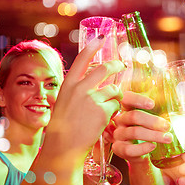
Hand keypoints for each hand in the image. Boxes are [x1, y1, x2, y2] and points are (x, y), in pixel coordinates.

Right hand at [46, 37, 125, 155]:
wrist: (64, 147)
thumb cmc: (63, 127)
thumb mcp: (63, 102)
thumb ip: (74, 90)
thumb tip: (86, 80)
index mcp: (68, 84)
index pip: (82, 59)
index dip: (93, 46)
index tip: (102, 38)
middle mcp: (80, 88)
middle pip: (105, 69)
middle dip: (117, 66)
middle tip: (122, 66)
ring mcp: (92, 99)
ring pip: (114, 90)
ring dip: (116, 97)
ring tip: (108, 107)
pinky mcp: (103, 111)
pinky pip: (116, 106)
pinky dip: (115, 111)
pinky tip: (106, 119)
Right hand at [112, 91, 171, 162]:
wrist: (141, 153)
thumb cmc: (148, 131)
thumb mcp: (152, 120)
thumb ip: (159, 112)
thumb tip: (175, 106)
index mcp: (127, 108)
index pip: (127, 98)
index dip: (138, 99)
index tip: (152, 104)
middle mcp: (120, 120)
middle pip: (134, 116)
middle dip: (153, 121)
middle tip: (167, 126)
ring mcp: (118, 134)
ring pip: (134, 132)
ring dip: (153, 135)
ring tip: (167, 138)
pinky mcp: (118, 149)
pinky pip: (129, 149)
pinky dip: (143, 148)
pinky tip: (153, 146)